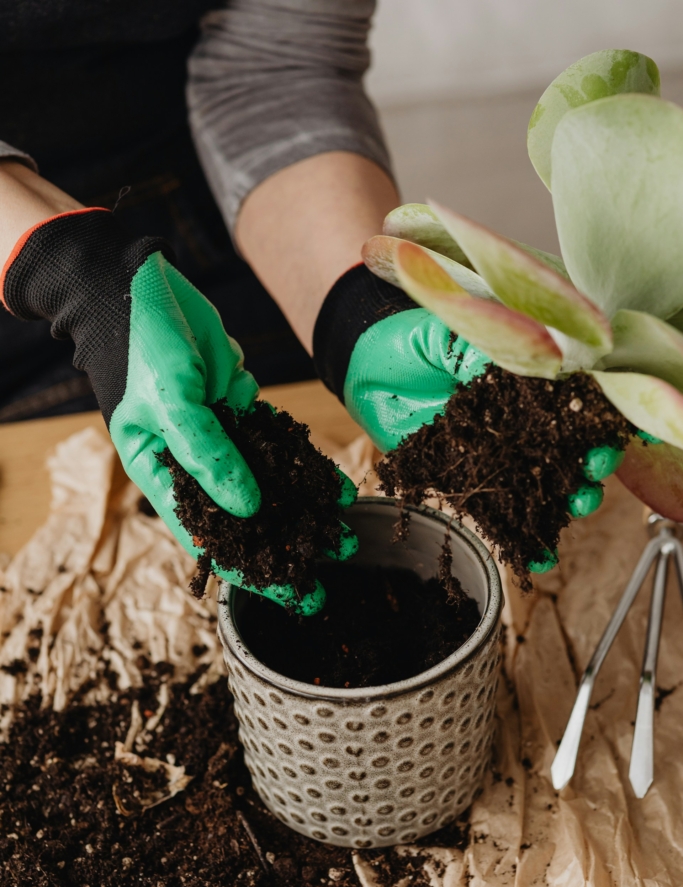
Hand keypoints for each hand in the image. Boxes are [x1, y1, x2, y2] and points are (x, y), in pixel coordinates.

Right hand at [1, 208, 354, 612]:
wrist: (142, 284)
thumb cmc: (140, 347)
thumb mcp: (172, 404)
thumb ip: (211, 457)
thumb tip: (251, 510)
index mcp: (163, 477)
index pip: (211, 540)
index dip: (251, 571)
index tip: (293, 592)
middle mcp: (194, 465)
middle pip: (247, 519)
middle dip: (288, 543)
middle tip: (333, 563)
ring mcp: (221, 437)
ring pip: (270, 483)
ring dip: (305, 507)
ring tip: (345, 532)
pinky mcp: (240, 408)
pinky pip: (279, 445)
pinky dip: (307, 464)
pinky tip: (338, 486)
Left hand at [314, 264, 622, 573]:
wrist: (363, 367)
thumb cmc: (411, 339)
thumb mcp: (448, 335)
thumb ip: (485, 351)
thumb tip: (534, 362)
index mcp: (525, 378)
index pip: (574, 400)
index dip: (598, 419)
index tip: (612, 434)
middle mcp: (518, 419)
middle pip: (567, 447)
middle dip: (589, 465)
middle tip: (592, 473)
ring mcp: (495, 451)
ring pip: (541, 483)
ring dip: (566, 502)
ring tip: (576, 509)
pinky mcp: (466, 477)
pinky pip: (497, 510)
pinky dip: (517, 535)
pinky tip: (535, 555)